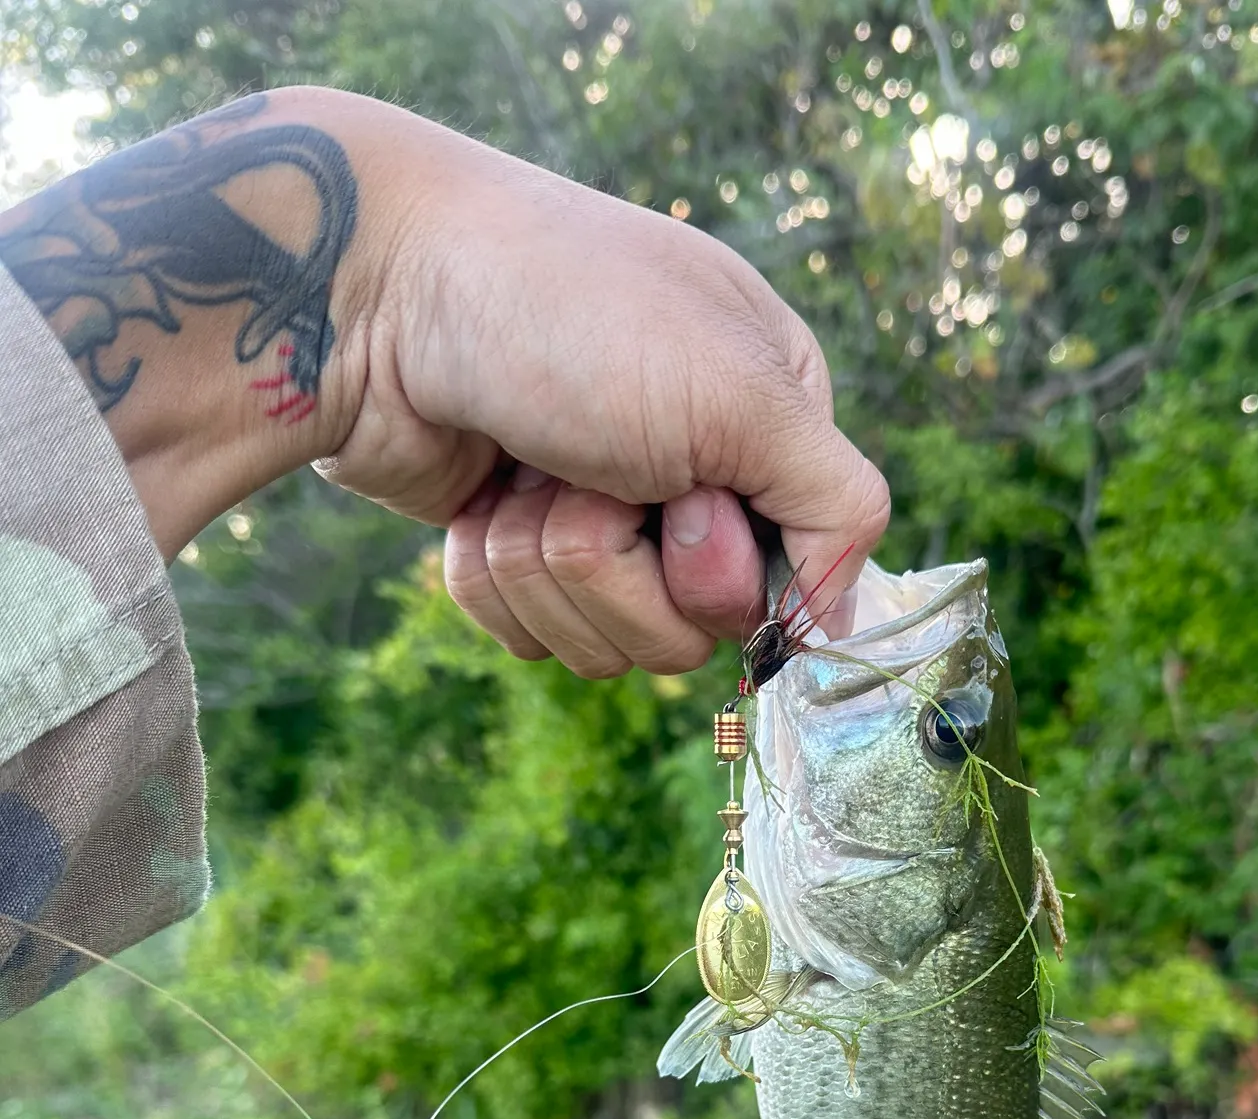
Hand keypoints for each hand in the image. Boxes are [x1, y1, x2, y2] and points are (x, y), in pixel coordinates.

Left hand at [0, 86, 887, 675]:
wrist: (371, 291)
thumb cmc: (566, 315)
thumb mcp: (744, 395)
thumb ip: (836, 506)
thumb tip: (844, 622)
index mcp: (767, 429)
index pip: (789, 581)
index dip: (720, 568)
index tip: (678, 496)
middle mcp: (691, 479)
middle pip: (688, 632)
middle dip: (615, 566)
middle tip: (580, 469)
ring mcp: (599, 518)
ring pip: (602, 645)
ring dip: (544, 566)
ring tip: (522, 468)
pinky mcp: (519, 550)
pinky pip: (526, 636)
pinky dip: (489, 578)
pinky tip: (477, 498)